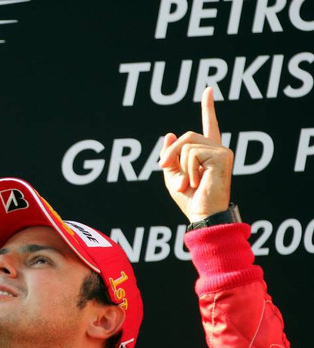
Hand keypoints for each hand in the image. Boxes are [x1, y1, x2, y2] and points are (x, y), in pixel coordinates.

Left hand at [159, 87, 233, 222]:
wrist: (202, 214)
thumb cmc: (190, 199)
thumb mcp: (173, 175)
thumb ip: (170, 156)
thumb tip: (170, 134)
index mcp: (207, 153)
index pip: (208, 126)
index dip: (208, 108)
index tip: (208, 89)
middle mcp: (218, 149)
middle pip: (186, 136)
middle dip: (170, 154)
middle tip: (167, 171)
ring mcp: (222, 151)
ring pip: (187, 145)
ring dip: (181, 167)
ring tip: (190, 183)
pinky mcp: (222, 155)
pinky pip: (192, 153)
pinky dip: (188, 169)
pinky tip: (197, 181)